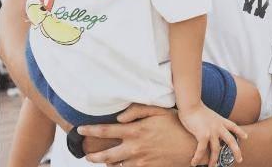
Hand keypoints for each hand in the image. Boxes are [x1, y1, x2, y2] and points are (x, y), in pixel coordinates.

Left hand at [79, 104, 195, 166]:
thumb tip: (119, 116)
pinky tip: (120, 165)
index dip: (91, 131)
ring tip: (102, 161)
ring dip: (106, 164)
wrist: (191, 146)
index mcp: (136, 131)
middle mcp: (134, 148)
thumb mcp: (159, 111)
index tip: (80, 130)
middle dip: (93, 156)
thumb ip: (138, 110)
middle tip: (87, 155)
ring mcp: (139, 162)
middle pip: (105, 156)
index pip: (106, 131)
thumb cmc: (176, 125)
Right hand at [179, 104, 246, 166]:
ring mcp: (212, 131)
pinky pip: (201, 151)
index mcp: (220, 120)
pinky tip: (194, 163)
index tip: (245, 137)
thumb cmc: (196, 108)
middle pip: (231, 140)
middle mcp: (218, 126)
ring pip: (216, 150)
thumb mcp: (208, 114)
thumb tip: (207, 125)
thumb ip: (210, 120)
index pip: (233, 126)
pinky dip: (197, 158)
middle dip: (236, 151)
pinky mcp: (203, 135)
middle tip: (240, 159)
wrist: (190, 103)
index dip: (240, 132)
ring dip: (214, 160)